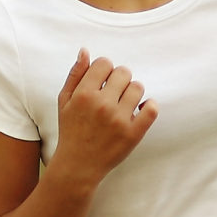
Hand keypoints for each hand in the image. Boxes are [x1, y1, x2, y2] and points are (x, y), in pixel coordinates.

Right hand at [52, 50, 156, 182]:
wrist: (78, 165)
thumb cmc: (71, 130)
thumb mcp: (65, 101)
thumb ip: (75, 75)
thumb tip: (86, 51)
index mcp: (84, 94)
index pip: (104, 63)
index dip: (104, 70)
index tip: (102, 82)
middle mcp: (102, 105)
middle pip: (124, 72)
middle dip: (119, 79)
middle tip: (114, 93)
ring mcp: (119, 120)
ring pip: (138, 87)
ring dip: (132, 92)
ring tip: (124, 103)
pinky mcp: (133, 134)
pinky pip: (151, 108)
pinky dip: (149, 106)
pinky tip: (139, 109)